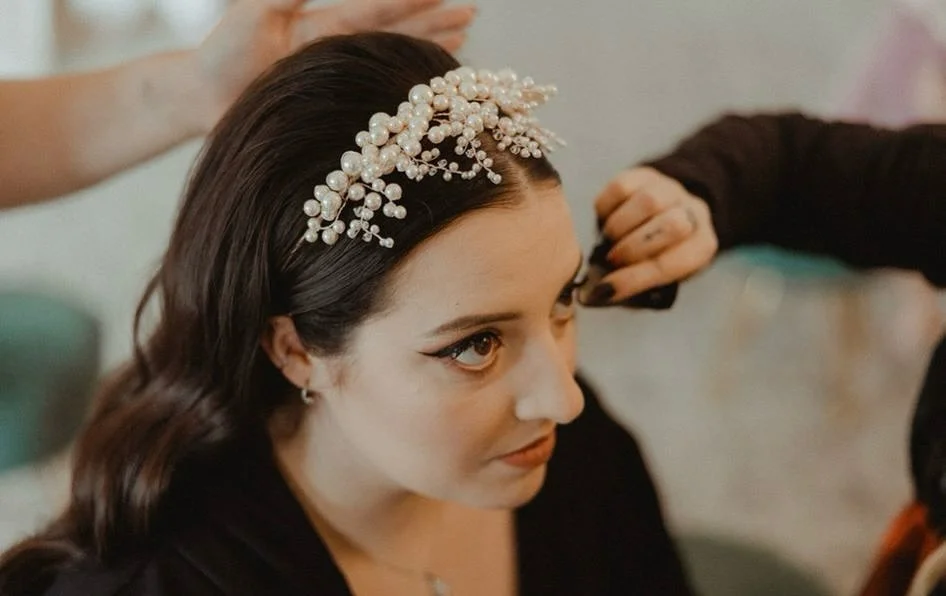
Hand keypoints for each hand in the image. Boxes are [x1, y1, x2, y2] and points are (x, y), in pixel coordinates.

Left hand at [192, 0, 475, 130]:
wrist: (202, 99)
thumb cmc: (220, 56)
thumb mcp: (255, 12)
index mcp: (323, 24)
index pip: (377, 7)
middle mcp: (337, 46)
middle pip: (396, 27)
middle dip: (434, 19)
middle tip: (472, 12)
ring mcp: (338, 73)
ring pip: (394, 55)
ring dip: (428, 45)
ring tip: (464, 37)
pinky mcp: (335, 100)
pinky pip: (380, 88)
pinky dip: (405, 82)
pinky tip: (427, 83)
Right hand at [588, 167, 717, 303]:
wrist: (666, 213)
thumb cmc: (656, 256)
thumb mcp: (656, 279)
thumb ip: (633, 287)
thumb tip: (598, 293)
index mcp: (702, 246)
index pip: (672, 264)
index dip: (635, 278)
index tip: (606, 289)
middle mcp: (693, 213)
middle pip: (672, 226)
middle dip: (634, 248)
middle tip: (612, 260)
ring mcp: (670, 190)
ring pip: (647, 203)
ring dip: (619, 228)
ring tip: (609, 241)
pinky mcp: (644, 174)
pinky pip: (621, 187)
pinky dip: (606, 208)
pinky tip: (606, 220)